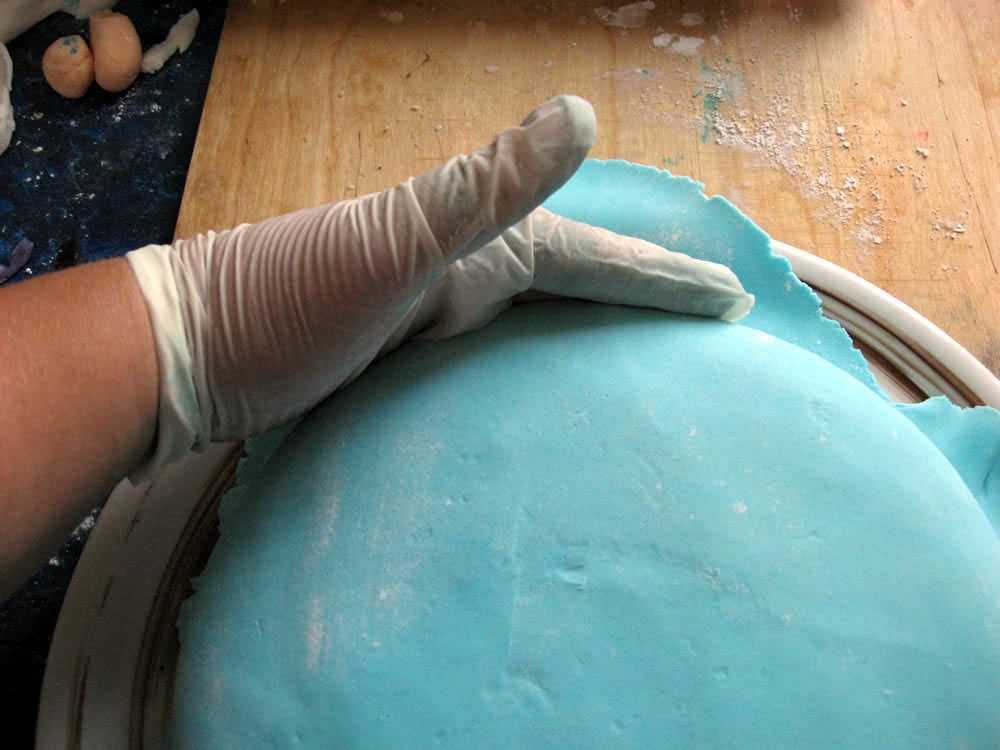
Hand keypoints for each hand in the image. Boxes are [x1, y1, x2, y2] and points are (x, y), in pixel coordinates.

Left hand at [126, 96, 753, 477]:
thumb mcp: (389, 246)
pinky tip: (542, 381)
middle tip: (706, 311)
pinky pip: (497, 349)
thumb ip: (482, 189)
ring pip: (537, 309)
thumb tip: (579, 114)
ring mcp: (431, 306)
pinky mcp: (403, 349)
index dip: (663, 276)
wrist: (187, 351)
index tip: (731, 296)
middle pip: (574, 274)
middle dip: (643, 290)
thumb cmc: (282, 302)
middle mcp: (460, 266)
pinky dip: (536, 357)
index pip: (594, 255)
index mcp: (473, 244)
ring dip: (594, 319)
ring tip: (644, 346)